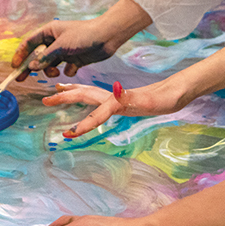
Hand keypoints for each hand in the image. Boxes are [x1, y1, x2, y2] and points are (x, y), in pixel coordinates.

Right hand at [12, 0, 153, 79]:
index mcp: (49, 32)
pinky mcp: (75, 60)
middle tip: (20, 80)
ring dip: (50, 71)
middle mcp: (55, 42)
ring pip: (50, 66)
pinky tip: (74, 66)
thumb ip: (45, 57)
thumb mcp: (61, 46)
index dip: (20, 55)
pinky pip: (65, 70)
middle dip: (30, 68)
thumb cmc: (83, 35)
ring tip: (55, 72)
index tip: (14, 67)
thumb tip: (31, 67)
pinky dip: (68, 71)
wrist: (107, 37)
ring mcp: (65, 51)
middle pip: (37, 57)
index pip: (29, 44)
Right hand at [45, 80, 188, 137]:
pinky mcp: (122, 99)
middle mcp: (115, 98)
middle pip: (85, 96)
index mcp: (118, 101)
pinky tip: (85, 99)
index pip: (96, 113)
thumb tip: (115, 91)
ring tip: (57, 91)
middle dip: (65, 99)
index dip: (82, 124)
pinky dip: (86, 96)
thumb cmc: (167, 98)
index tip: (67, 134)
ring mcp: (118, 98)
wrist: (179, 91)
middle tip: (45, 101)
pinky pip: (98, 98)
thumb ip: (132, 97)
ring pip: (89, 93)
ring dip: (72, 92)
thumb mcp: (151, 101)